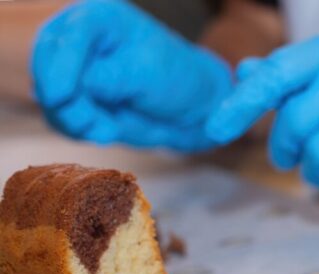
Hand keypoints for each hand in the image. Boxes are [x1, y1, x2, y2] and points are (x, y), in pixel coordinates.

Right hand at [32, 0, 231, 150]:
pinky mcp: (72, 96)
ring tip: (108, 130)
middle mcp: (78, 37)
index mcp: (101, 17)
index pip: (70, 36)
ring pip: (49, 95)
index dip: (60, 66)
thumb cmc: (177, 80)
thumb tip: (80, 85)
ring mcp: (71, 68)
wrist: (190, 108)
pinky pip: (58, 116)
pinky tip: (104, 131)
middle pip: (47, 64)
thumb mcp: (149, 75)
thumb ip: (112, 78)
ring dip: (74, 120)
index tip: (61, 96)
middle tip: (95, 125)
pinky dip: (76, 130)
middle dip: (66, 100)